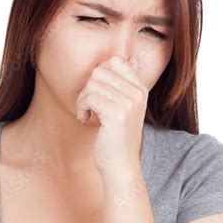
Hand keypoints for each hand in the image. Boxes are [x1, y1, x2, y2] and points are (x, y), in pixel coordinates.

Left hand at [75, 54, 148, 175]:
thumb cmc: (117, 136)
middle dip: (87, 88)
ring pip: (92, 84)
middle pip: (99, 71)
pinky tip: (85, 119)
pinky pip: (90, 98)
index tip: (97, 92)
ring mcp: (128, 103)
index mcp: (140, 89)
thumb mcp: (126, 106)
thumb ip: (125, 84)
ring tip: (86, 113)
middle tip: (88, 105)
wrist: (121, 165)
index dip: (99, 74)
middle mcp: (137, 93)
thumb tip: (131, 57)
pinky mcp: (116, 114)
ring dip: (82, 99)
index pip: (115, 61)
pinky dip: (82, 108)